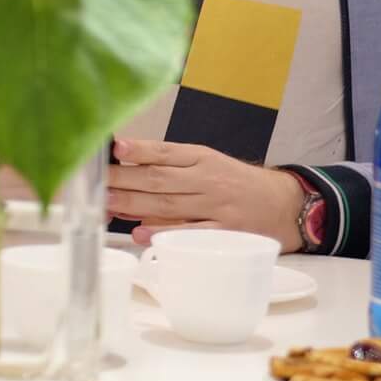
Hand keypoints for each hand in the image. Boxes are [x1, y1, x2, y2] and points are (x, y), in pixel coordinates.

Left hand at [106, 137, 304, 251]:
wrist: (284, 203)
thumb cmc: (234, 182)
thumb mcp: (206, 163)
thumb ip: (166, 168)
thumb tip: (122, 171)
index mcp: (201, 157)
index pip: (164, 152)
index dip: (139, 149)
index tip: (116, 147)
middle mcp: (207, 180)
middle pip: (160, 179)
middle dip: (124, 180)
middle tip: (96, 182)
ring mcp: (216, 207)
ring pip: (169, 204)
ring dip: (134, 204)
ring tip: (107, 203)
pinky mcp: (224, 232)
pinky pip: (191, 232)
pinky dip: (165, 233)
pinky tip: (141, 233)